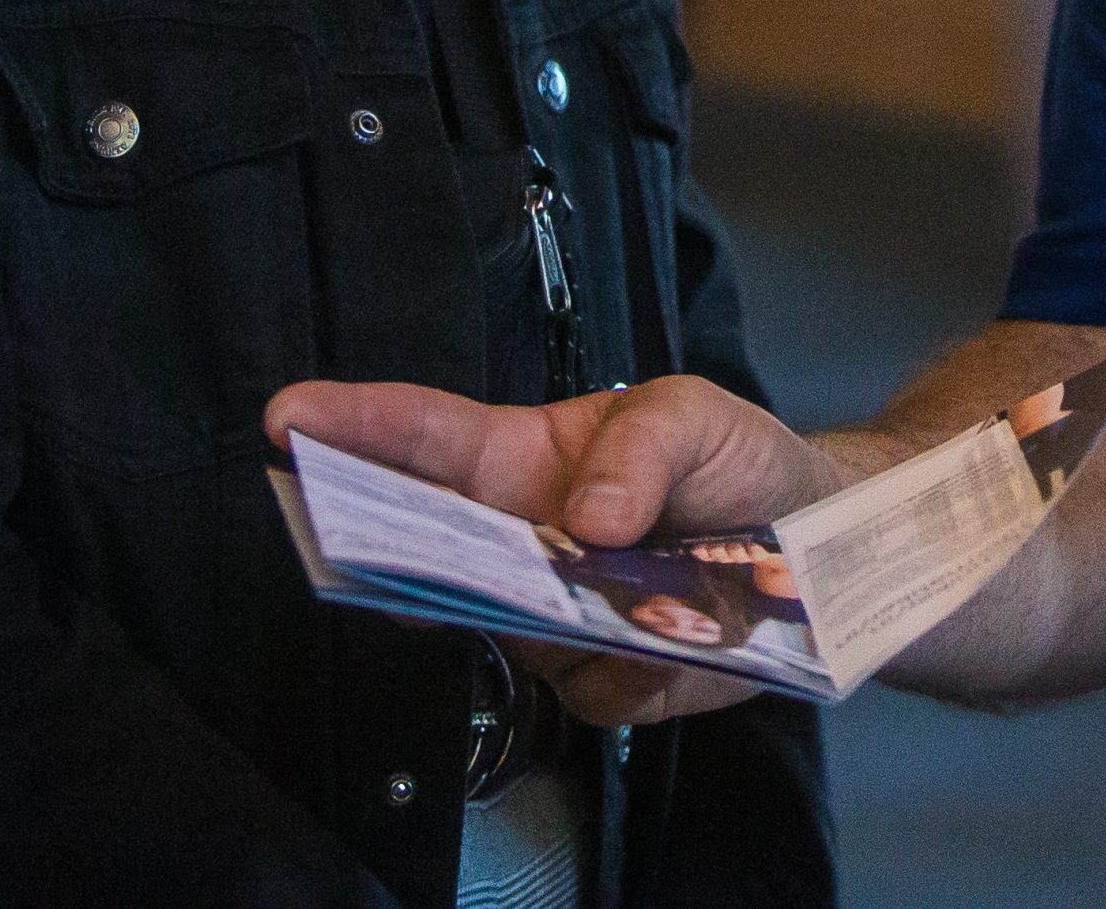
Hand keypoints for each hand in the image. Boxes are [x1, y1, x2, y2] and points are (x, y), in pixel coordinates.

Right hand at [266, 375, 851, 726]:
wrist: (820, 548)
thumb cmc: (735, 462)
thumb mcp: (697, 415)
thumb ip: (642, 445)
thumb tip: (587, 517)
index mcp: (521, 461)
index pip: (421, 440)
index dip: (350, 427)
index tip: (285, 416)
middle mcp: (518, 545)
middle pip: (427, 548)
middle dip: (383, 541)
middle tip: (351, 532)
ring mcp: (551, 622)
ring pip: (501, 630)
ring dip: (534, 610)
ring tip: (595, 577)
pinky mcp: (603, 683)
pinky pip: (589, 691)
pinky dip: (636, 664)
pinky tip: (678, 636)